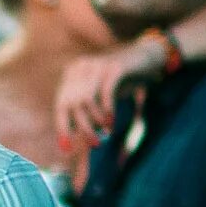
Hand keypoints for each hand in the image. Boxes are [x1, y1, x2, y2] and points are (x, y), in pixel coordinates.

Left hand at [54, 37, 163, 152]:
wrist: (144, 58)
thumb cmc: (120, 81)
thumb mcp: (101, 97)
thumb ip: (89, 112)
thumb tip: (81, 136)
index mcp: (71, 75)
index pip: (61, 105)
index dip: (62, 127)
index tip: (66, 148)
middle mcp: (80, 68)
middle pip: (72, 104)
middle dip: (83, 128)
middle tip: (95, 144)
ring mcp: (96, 65)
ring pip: (86, 100)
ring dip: (95, 121)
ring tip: (106, 133)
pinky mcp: (113, 67)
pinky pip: (105, 92)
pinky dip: (107, 110)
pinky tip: (112, 122)